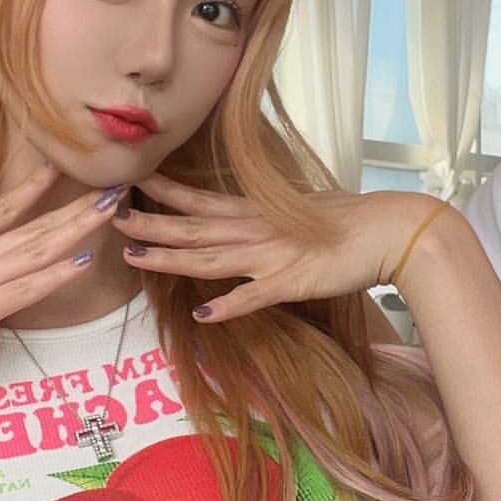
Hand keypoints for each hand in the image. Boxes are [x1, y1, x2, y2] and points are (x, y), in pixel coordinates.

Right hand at [0, 166, 126, 353]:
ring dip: (76, 231)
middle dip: (71, 209)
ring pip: (36, 252)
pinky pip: (24, 290)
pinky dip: (56, 276)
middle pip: (29, 229)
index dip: (27, 194)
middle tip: (109, 188)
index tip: (54, 173)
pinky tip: (86, 260)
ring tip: (112, 210)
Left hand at [110, 174, 444, 322]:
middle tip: (111, 217)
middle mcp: (256, 231)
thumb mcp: (298, 212)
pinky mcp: (293, 281)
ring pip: (211, 258)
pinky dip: (229, 306)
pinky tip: (203, 315)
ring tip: (135, 260)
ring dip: (171, 260)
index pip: (200, 202)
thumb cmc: (350, 221)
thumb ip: (267, 219)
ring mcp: (272, 256)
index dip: (164, 195)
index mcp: (257, 213)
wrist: (390, 230)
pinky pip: (255, 296)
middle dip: (150, 224)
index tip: (131, 185)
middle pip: (193, 228)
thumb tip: (249, 222)